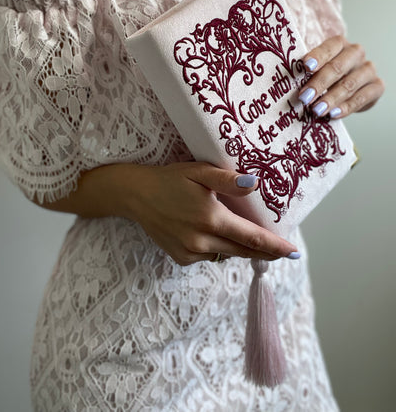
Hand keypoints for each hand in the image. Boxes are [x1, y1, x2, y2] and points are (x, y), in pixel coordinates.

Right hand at [127, 161, 297, 265]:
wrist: (135, 195)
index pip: (252, 238)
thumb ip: (227, 180)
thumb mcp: (198, 172)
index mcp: (211, 218)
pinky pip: (209, 255)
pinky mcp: (181, 257)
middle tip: (282, 250)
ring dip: (239, 247)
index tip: (294, 253)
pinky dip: (217, 246)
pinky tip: (210, 231)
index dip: (275, 246)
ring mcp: (190, 252)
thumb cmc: (169, 179)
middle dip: (264, 251)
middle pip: (243, 251)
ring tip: (246, 235)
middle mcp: (202, 241)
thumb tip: (255, 184)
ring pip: (226, 254)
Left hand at [298, 35, 384, 117]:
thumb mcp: (316, 70)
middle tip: (305, 97)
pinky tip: (332, 114)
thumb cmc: (326, 75)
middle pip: (338, 67)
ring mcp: (367, 69)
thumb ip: (307, 72)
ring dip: (331, 98)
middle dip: (319, 83)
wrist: (350, 87)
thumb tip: (287, 82)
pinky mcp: (377, 86)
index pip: (329, 47)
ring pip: (349, 84)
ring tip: (316, 110)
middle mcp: (356, 53)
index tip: (305, 66)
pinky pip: (362, 98)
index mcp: (339, 44)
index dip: (317, 56)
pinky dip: (346, 108)